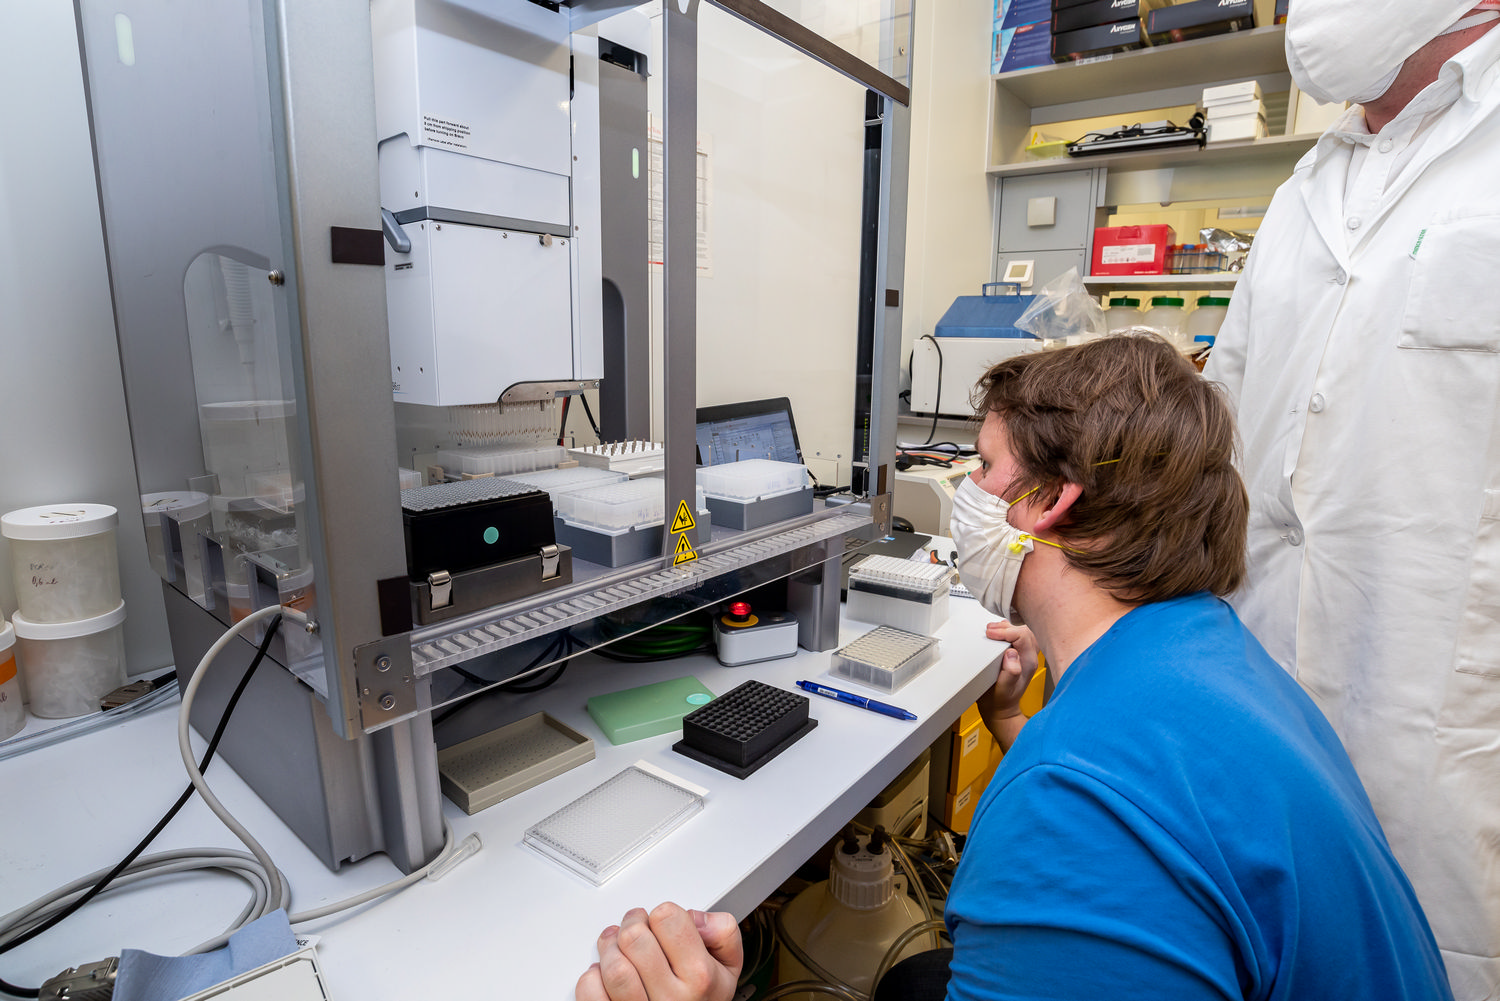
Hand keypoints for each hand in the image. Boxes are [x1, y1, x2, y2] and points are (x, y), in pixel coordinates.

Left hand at [577, 903, 742, 1000]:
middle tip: (636, 926)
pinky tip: (606, 975)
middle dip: (632, 923)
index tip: (661, 922)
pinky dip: (592, 977)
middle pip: (634, 938)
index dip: (661, 914)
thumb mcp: (729, 965)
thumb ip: (722, 931)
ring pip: (612, 966)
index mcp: (699, 976)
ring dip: (609, 948)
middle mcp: (671, 997)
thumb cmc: (703, 999)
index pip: (667, 919)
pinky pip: (591, 992)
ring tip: (618, 947)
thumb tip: (695, 918)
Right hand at [977, 620, 1039, 733]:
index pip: (1022, 637)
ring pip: (1023, 631)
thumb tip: (1012, 654)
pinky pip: (1018, 636)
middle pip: (1024, 631)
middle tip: (989, 631)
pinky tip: (998, 632)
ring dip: (1007, 627)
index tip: (990, 634)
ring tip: (992, 630)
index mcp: (1028, 663)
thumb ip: (1010, 673)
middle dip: (1006, 627)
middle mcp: (1029, 657)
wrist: (1000, 709)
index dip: (1006, 632)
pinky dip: (1007, 631)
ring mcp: (1025, 655)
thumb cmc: (1000, 700)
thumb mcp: (1002, 690)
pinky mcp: (1018, 655)